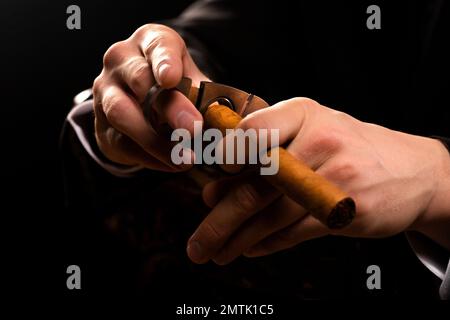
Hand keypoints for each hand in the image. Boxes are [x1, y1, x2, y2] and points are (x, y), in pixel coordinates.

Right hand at [93, 24, 208, 170]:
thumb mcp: (190, 81)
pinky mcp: (101, 123)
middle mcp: (122, 61)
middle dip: (169, 107)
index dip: (165, 61)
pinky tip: (172, 165)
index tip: (172, 79)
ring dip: (156, 140)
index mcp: (150, 42)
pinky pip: (123, 141)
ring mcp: (106, 91)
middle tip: (194, 129)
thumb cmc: (171, 87)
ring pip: (122, 113)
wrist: (136, 104)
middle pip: (140, 80)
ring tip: (185, 159)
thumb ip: (204, 96)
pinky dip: (150, 157)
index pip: (158, 46)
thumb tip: (226, 122)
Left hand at [187, 98, 449, 263]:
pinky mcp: (347, 210)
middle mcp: (318, 140)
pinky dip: (266, 244)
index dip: (222, 160)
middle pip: (256, 185)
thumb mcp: (307, 133)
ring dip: (237, 240)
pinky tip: (249, 249)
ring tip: (215, 253)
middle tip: (197, 245)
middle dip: (219, 221)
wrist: (411, 170)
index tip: (202, 189)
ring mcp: (336, 176)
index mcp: (301, 113)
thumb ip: (260, 157)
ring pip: (272, 215)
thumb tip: (212, 192)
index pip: (251, 133)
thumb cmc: (345, 148)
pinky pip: (294, 232)